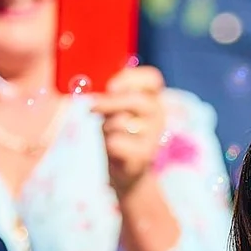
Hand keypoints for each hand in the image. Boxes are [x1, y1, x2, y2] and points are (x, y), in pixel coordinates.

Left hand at [92, 65, 168, 197]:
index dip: (131, 78)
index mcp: (153, 100)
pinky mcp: (144, 156)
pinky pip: (116, 142)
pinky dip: (108, 145)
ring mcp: (154, 137)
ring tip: (110, 135)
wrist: (128, 172)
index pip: (152, 79)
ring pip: (121, 122)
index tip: (112, 86)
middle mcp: (159, 116)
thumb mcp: (116, 111)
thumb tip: (92, 95)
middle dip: (110, 102)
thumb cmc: (119, 135)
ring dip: (107, 127)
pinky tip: (113, 151)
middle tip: (91, 107)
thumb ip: (111, 98)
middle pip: (137, 100)